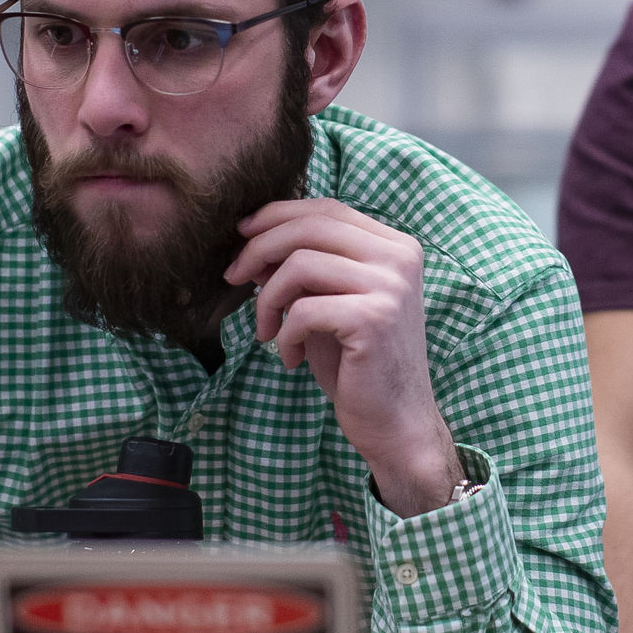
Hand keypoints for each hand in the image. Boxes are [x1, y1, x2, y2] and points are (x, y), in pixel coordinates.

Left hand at [228, 199, 456, 516]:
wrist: (396, 423)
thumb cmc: (358, 364)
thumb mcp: (327, 304)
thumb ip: (304, 268)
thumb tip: (253, 239)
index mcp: (395, 247)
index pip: (327, 209)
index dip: (278, 216)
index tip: (242, 236)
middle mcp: (399, 258)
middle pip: (311, 227)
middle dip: (259, 248)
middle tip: (233, 277)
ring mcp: (391, 287)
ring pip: (300, 264)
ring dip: (267, 299)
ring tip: (266, 330)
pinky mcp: (374, 319)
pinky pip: (303, 309)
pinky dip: (285, 334)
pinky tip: (289, 358)